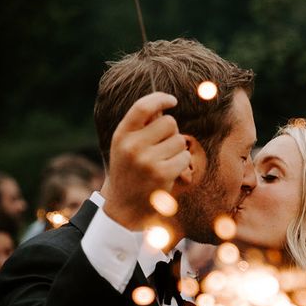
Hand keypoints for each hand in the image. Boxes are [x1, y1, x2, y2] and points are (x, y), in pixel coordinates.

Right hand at [102, 92, 190, 230]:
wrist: (124, 207)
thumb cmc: (129, 170)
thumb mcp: (126, 146)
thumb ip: (141, 126)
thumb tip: (164, 105)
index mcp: (121, 135)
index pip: (143, 107)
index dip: (160, 99)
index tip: (172, 100)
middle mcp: (132, 146)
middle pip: (169, 122)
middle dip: (172, 132)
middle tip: (162, 147)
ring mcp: (147, 160)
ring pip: (179, 140)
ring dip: (177, 149)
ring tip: (163, 161)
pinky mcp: (162, 174)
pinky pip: (184, 157)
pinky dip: (182, 163)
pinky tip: (169, 172)